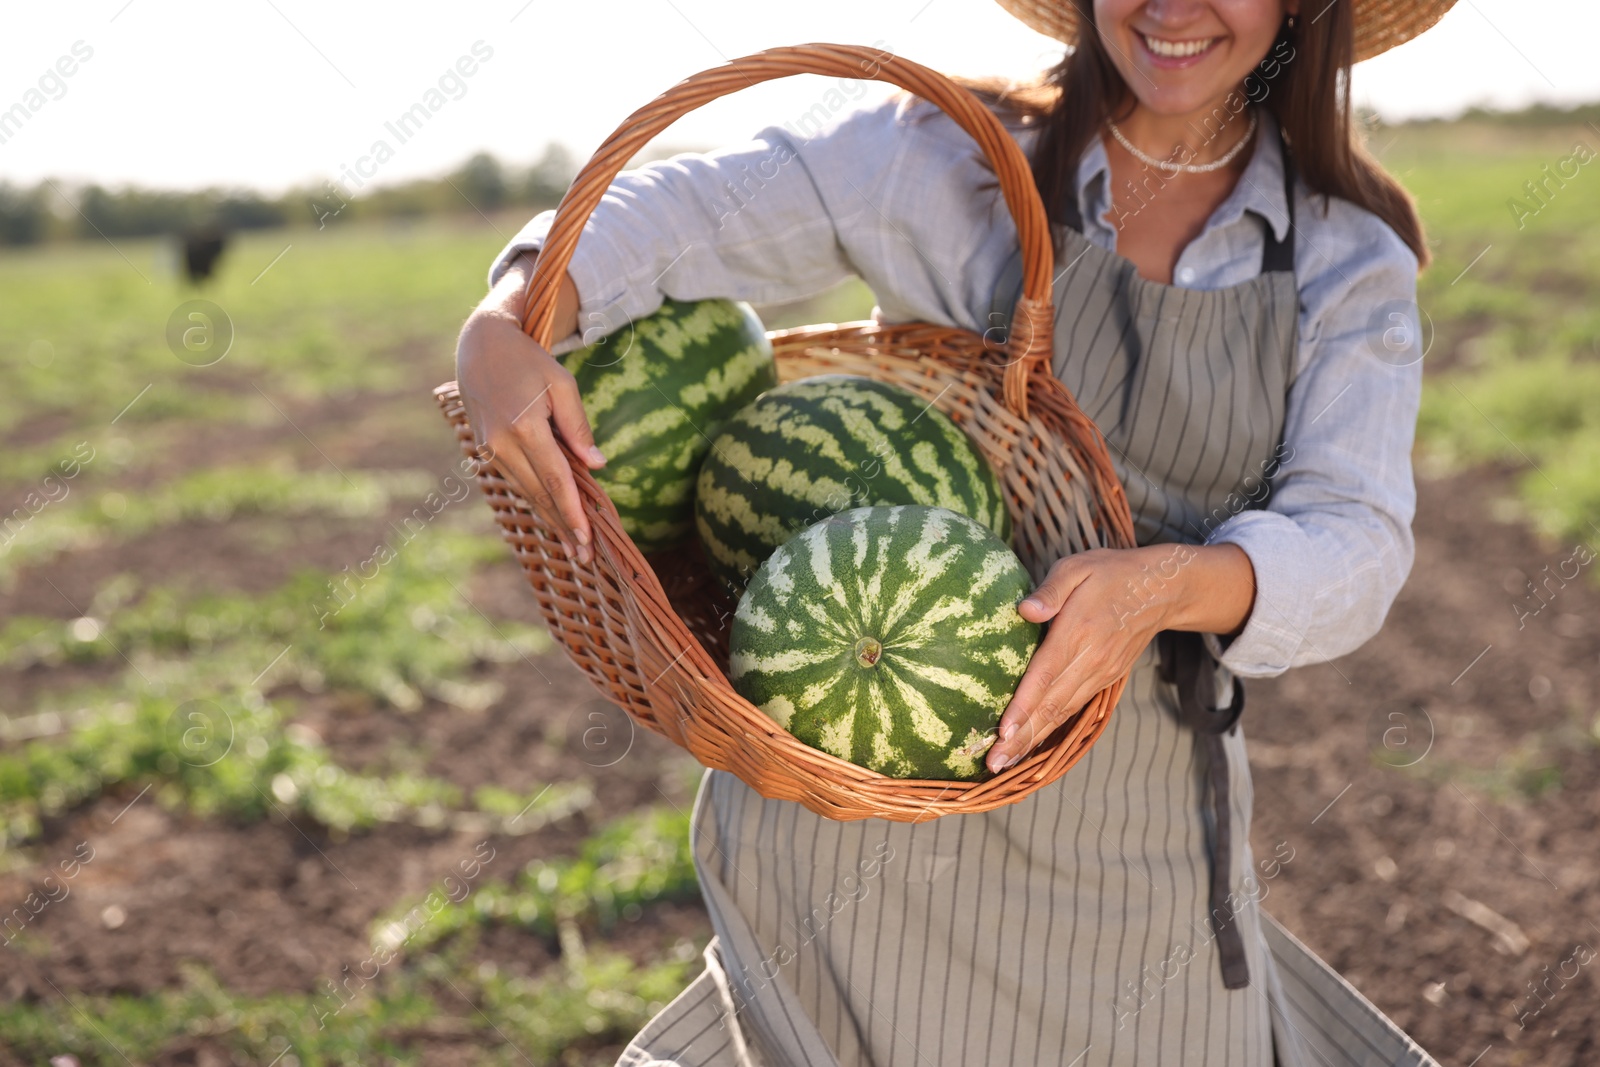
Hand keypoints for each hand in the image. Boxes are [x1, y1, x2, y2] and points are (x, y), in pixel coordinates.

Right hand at [455, 253, 602, 563]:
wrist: (480, 346)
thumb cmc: (529, 360)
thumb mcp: (561, 383)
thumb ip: (578, 425)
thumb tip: (596, 465)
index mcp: (524, 426)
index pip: (554, 479)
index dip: (572, 511)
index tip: (587, 537)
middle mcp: (502, 443)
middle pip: (539, 494)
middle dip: (563, 526)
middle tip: (585, 557)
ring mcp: (489, 448)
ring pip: (525, 492)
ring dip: (549, 519)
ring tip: (572, 547)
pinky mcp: (486, 449)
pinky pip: (516, 481)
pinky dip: (535, 500)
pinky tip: (551, 517)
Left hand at [984, 542, 1255, 772]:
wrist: (1162, 589)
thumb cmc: (1110, 573)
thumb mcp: (1078, 568)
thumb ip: (1051, 590)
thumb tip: (1025, 610)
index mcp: (1078, 632)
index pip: (1045, 675)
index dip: (1024, 705)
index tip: (1002, 731)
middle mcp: (1091, 660)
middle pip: (1051, 705)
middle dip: (1022, 737)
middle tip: (993, 763)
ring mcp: (1101, 673)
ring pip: (1062, 713)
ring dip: (1034, 740)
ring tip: (1005, 762)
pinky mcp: (1107, 678)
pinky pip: (1075, 708)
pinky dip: (1052, 728)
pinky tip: (1032, 741)